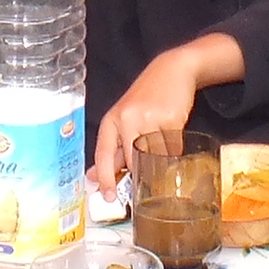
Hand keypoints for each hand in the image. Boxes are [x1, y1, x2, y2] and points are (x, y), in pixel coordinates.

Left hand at [91, 42, 214, 194]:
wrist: (172, 71)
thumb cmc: (146, 98)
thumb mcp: (124, 120)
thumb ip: (113, 149)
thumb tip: (94, 178)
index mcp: (112, 120)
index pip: (104, 154)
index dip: (104, 178)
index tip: (108, 197)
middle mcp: (127, 119)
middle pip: (131, 161)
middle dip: (139, 172)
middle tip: (146, 178)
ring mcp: (149, 118)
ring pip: (154, 156)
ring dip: (159, 158)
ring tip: (161, 141)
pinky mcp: (171, 119)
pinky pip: (172, 148)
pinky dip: (173, 148)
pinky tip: (172, 133)